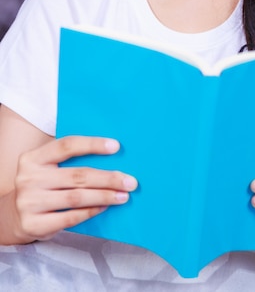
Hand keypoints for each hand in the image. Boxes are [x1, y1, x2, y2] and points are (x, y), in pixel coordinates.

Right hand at [14, 136, 137, 242]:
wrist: (11, 215)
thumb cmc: (40, 185)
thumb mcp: (46, 167)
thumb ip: (69, 160)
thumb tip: (112, 155)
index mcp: (33, 158)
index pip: (67, 146)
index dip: (92, 144)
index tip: (116, 146)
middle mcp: (29, 178)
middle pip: (77, 175)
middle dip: (108, 178)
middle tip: (130, 181)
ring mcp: (29, 202)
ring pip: (76, 197)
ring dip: (104, 196)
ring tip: (123, 195)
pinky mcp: (33, 224)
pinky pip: (70, 217)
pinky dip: (91, 211)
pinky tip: (104, 207)